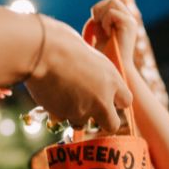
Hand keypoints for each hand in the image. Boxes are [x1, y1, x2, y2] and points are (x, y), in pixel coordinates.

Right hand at [24, 15, 131, 132]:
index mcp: (112, 79)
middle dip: (102, 120)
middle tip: (90, 109)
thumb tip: (92, 75)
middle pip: (111, 124)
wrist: (42, 51)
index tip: (106, 97)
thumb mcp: (88, 54)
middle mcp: (102, 98)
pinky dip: (57, 111)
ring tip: (63, 96)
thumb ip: (95, 71)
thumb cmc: (63, 43)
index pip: (126, 100)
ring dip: (75, 114)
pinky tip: (51, 95)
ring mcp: (83, 110)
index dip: (116, 101)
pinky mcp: (64, 114)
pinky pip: (62, 118)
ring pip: (82, 122)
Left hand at [90, 0, 138, 70]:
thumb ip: (99, 22)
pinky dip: (105, 22)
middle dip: (99, 9)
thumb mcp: (100, 35)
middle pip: (112, 0)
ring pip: (112, 2)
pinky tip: (107, 34)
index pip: (111, 3)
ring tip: (102, 29)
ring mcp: (131, 21)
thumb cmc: (106, 56)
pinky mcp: (129, 24)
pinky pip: (112, 13)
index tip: (94, 23)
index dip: (99, 8)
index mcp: (124, 21)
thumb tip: (95, 9)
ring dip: (102, 15)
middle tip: (95, 23)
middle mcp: (130, 19)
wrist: (115, 68)